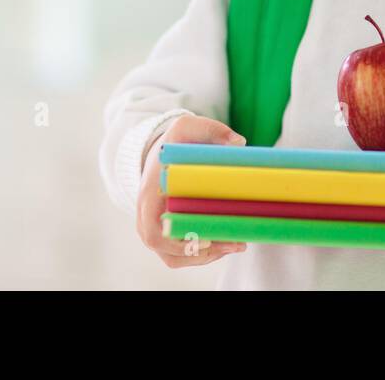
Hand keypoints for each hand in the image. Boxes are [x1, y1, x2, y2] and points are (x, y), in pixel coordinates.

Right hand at [137, 114, 248, 267]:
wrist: (158, 154)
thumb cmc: (174, 143)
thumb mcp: (187, 127)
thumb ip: (212, 129)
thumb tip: (239, 143)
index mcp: (148, 194)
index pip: (153, 230)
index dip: (177, 241)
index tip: (206, 237)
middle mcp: (145, 217)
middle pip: (167, 249)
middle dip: (202, 251)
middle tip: (234, 243)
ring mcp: (153, 228)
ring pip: (175, 257)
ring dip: (206, 256)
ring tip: (237, 244)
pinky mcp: (165, 235)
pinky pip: (180, 255)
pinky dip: (204, 254)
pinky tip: (228, 244)